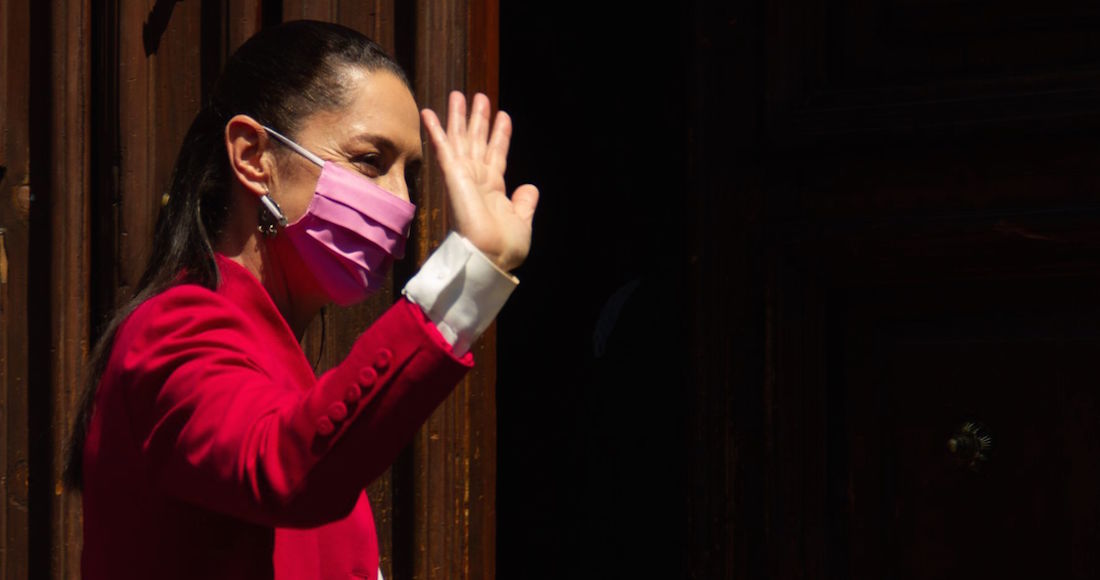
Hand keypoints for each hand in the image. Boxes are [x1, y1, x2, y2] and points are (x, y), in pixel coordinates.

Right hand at [421, 91, 538, 271]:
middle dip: (478, 120)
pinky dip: (436, 130)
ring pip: (460, 139)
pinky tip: (429, 112)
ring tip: (459, 94)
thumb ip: (525, 203)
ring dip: (458, 117)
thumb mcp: (523, 221)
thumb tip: (530, 187)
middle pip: (476, 142)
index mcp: (493, 191)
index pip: (496, 155)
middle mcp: (477, 180)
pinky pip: (443, 149)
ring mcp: (464, 177)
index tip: (503, 116)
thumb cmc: (505, 247)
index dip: (499, 135)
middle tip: (479, 97)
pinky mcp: (453, 177)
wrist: (490, 257)